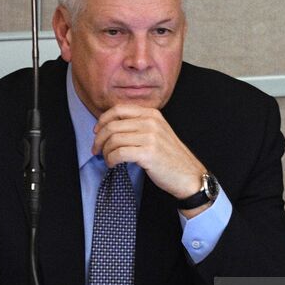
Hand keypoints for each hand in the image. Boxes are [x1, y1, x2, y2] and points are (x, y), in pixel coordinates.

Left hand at [93, 104, 211, 214]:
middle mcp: (151, 122)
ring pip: (113, 139)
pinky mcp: (148, 153)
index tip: (97, 132)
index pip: (118, 109)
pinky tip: (113, 165)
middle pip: (112, 125)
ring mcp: (150, 137)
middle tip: (96, 150)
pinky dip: (111, 160)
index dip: (103, 120)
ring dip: (105, 151)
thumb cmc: (169, 157)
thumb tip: (109, 126)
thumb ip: (138, 125)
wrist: (188, 175)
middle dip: (99, 139)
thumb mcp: (157, 132)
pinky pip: (118, 153)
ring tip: (107, 159)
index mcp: (152, 114)